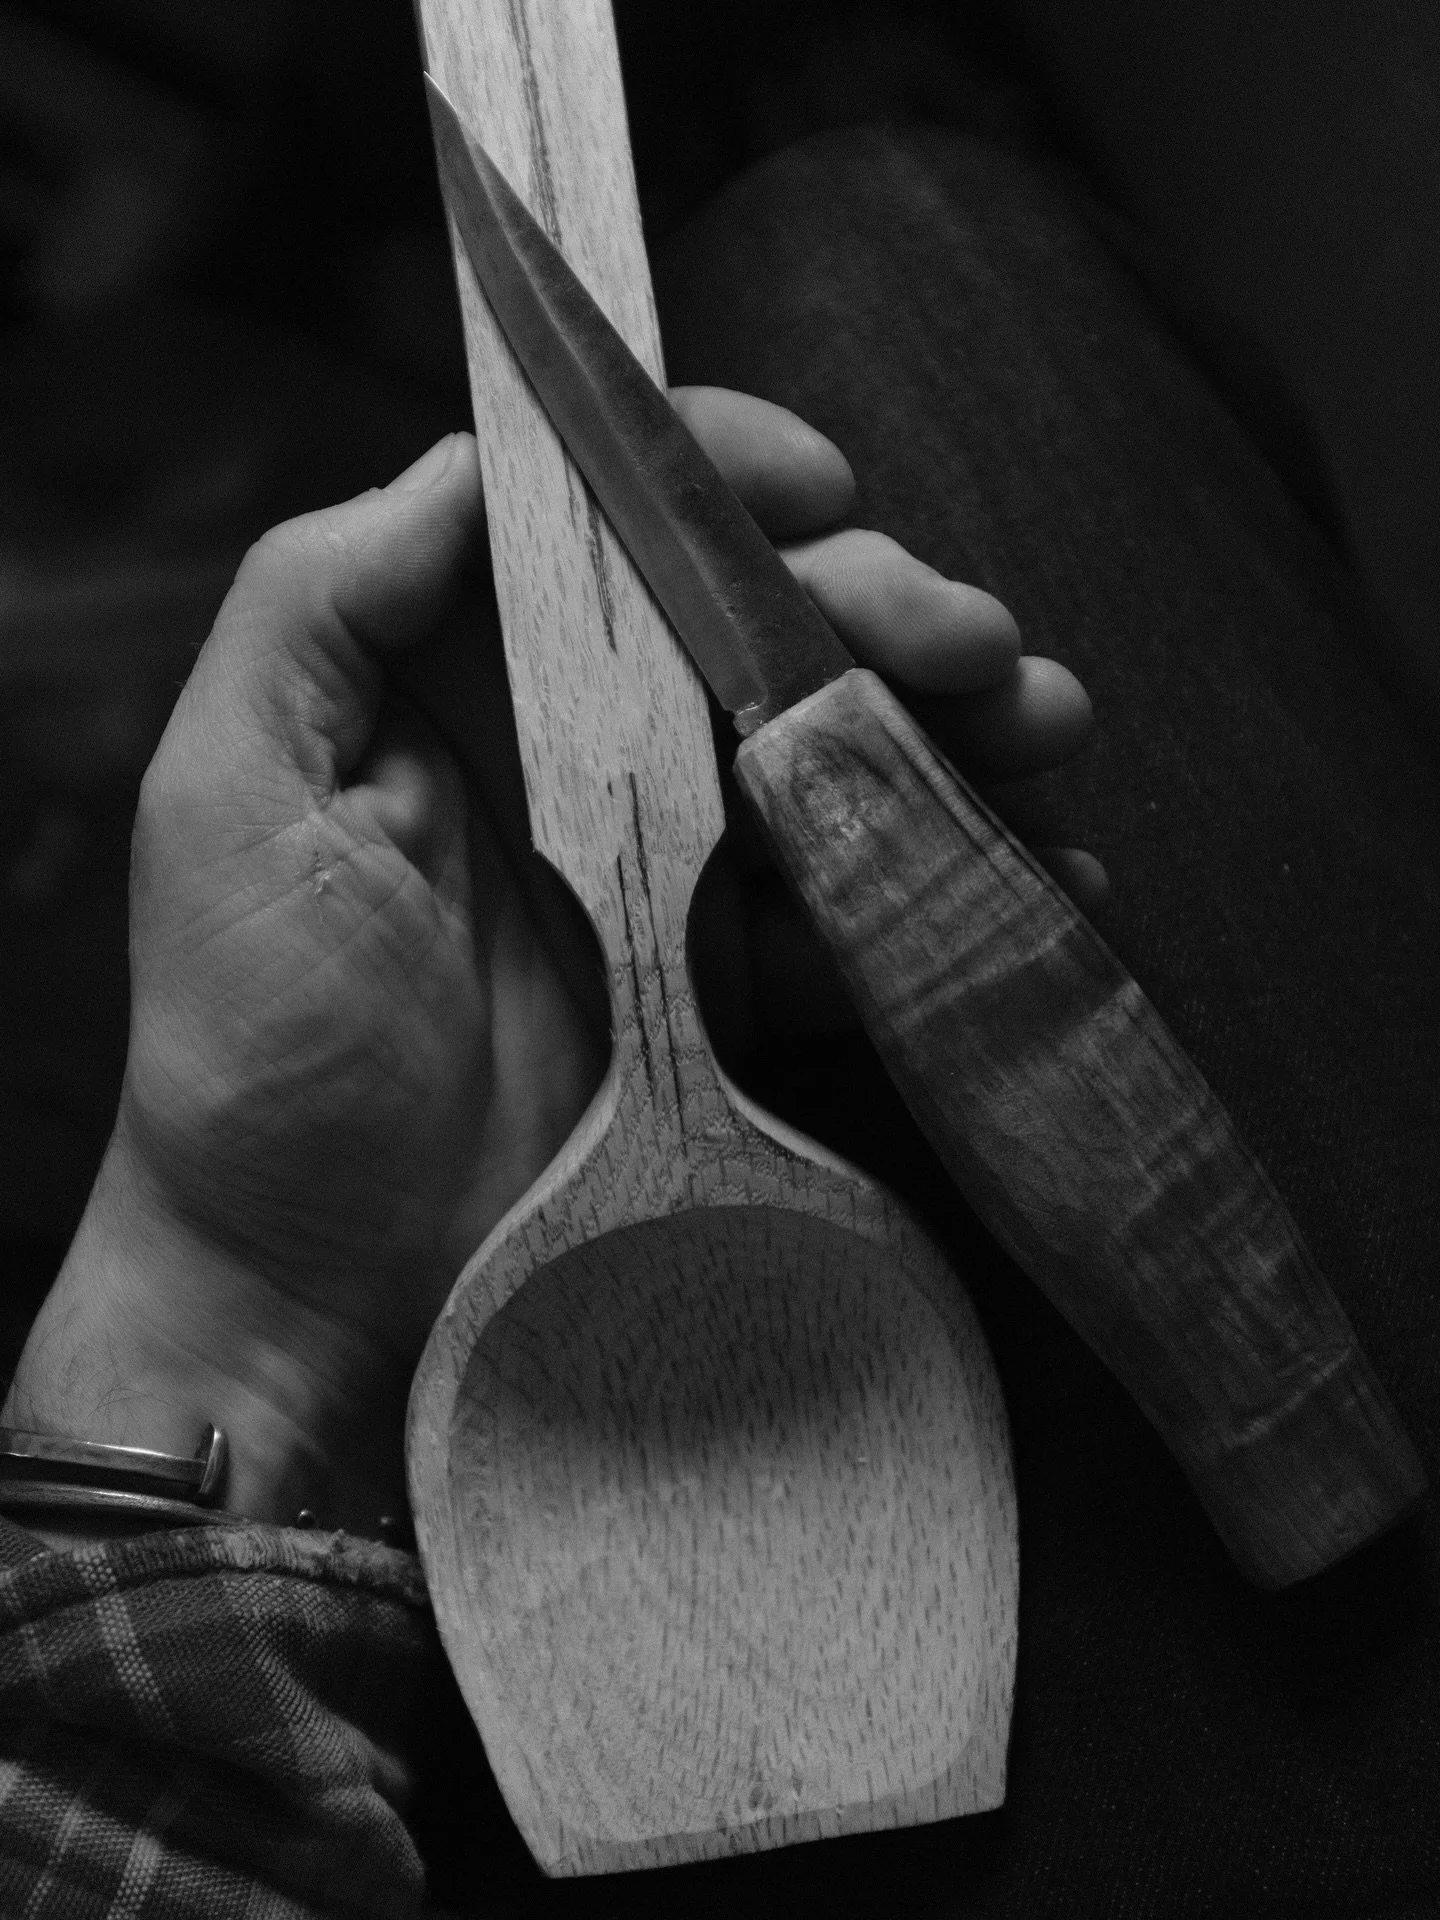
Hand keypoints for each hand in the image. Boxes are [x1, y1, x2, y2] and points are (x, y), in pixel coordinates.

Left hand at [4, 393, 1096, 1535]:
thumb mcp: (232, 800)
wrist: (319, 1297)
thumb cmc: (257, 1051)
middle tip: (978, 645)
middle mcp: (572, 768)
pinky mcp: (724, 1001)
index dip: (718, 492)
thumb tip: (469, 461)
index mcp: (460, 693)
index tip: (817, 490)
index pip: (607, 544)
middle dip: (879, 611)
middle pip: (748, 643)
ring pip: (826, 765)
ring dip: (948, 731)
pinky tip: (1034, 875)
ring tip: (1042, 729)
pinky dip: (946, 893)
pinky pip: (854, 923)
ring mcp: (661, 887)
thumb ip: (321, 604)